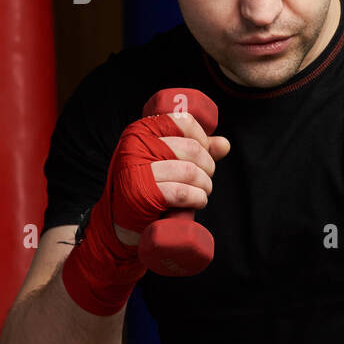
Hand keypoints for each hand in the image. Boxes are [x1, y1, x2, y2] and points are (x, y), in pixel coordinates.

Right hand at [110, 111, 230, 246]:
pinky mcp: (141, 194)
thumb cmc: (148, 186)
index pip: (184, 121)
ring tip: (201, 192)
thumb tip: (224, 144)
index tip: (204, 154)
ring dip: (205, 186)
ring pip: (190, 171)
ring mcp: (136, 169)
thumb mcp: (166, 160)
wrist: (119, 221)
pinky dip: (197, 198)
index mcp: (141, 130)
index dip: (203, 139)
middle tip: (204, 179)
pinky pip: (182, 192)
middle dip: (208, 167)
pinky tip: (196, 201)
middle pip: (192, 148)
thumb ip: (195, 149)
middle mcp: (135, 145)